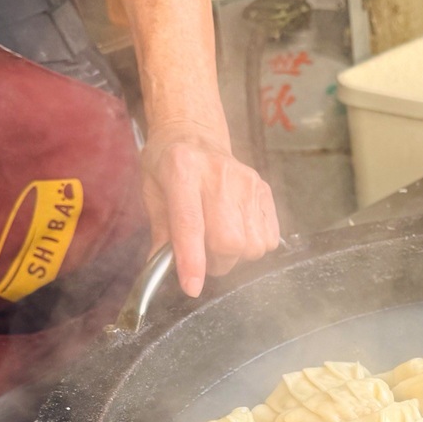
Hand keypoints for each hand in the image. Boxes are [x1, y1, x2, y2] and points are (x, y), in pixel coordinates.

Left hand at [141, 120, 280, 296]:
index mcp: (182, 171)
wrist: (195, 134)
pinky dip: (255, 246)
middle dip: (217, 262)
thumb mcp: (152, 192)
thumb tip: (161, 270)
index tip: (192, 287)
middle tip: (205, 258)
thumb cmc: (168, 165)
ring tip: (221, 242)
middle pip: (230, 241)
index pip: (190, 224)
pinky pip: (270, 238)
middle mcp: (219, 175)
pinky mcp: (264, 190)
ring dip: (237, 257)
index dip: (192, 261)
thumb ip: (160, 232)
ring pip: (253, 245)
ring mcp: (247, 182)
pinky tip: (239, 232)